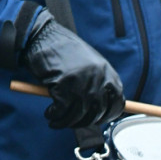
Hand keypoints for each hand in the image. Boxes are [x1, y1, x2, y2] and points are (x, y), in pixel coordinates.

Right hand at [19, 10, 124, 128]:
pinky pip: (61, 111)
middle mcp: (98, 79)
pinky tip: (49, 114)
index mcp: (108, 73)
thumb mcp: (91, 65)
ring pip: (78, 115)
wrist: (43, 36)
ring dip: (65, 122)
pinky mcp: (64, 85)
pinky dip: (54, 116)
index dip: (107, 116)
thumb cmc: (64, 52)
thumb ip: (99, 84)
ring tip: (56, 121)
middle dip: (83, 122)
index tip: (97, 121)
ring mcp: (82, 82)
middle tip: (71, 123)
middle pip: (97, 113)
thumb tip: (103, 109)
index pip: (117, 103)